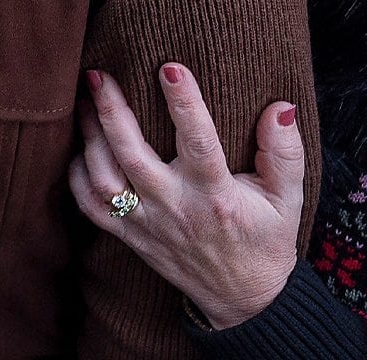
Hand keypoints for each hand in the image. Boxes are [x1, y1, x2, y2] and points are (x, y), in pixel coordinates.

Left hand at [67, 64, 304, 329]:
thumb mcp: (289, 199)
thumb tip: (281, 107)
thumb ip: (285, 152)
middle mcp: (175, 208)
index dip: (184, 104)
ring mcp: (147, 224)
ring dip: (89, 138)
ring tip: (84, 99)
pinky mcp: (129, 237)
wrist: (243, 299)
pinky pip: (91, 207)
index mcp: (215, 195)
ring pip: (104, 179)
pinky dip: (77, 175)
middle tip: (98, 74)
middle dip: (112, 112)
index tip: (170, 67)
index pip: (198, 143)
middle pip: (133, 156)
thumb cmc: (266, 239)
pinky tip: (79, 146)